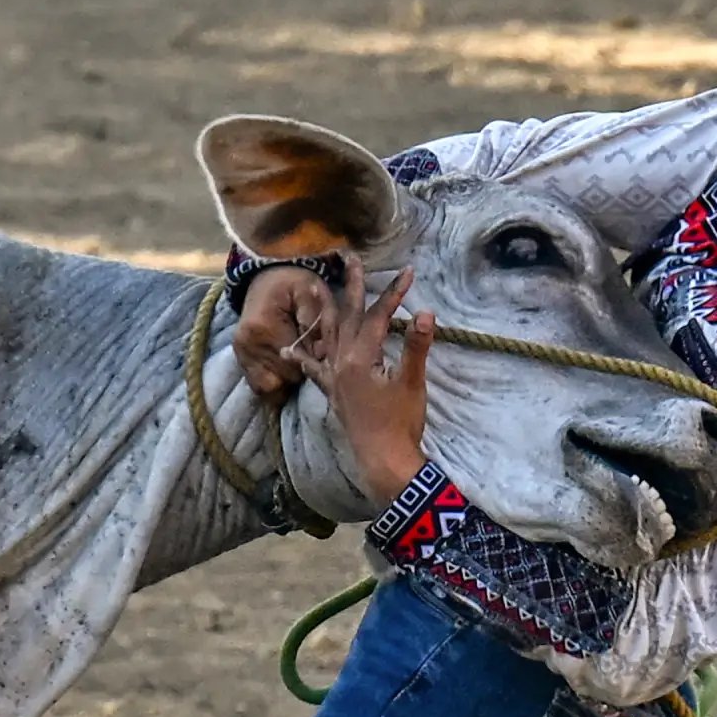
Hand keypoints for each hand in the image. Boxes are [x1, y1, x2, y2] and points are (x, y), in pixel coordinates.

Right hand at [232, 266, 337, 397]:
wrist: (268, 276)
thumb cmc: (295, 284)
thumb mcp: (312, 292)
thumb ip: (318, 321)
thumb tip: (319, 353)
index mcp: (264, 327)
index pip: (293, 365)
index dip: (310, 363)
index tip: (318, 353)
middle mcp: (247, 344)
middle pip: (282, 378)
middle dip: (299, 371)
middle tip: (309, 356)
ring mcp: (240, 352)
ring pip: (268, 387)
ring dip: (285, 379)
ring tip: (296, 361)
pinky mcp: (239, 357)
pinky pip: (257, 384)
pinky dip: (273, 380)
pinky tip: (284, 367)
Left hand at [284, 254, 435, 506]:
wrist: (383, 459)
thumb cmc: (400, 422)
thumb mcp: (412, 383)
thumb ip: (416, 347)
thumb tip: (427, 314)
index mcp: (361, 358)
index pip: (378, 316)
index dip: (393, 294)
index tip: (408, 273)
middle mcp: (341, 363)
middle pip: (345, 316)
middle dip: (350, 286)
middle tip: (347, 258)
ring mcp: (334, 378)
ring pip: (326, 335)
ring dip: (322, 309)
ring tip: (312, 285)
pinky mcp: (333, 392)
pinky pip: (314, 369)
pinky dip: (304, 357)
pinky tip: (289, 350)